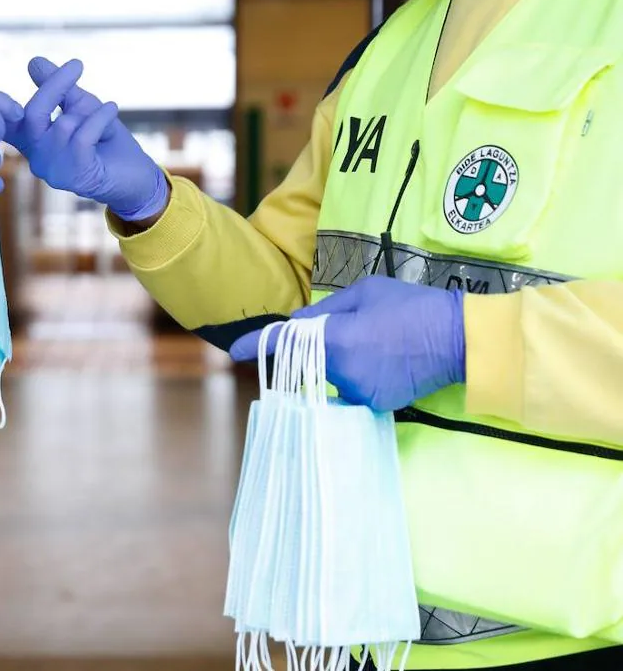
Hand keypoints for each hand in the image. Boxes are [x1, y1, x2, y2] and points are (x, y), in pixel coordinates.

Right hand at [10, 57, 167, 221]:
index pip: (7, 119)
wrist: (136, 175)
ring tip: (106, 112)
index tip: (33, 62)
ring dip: (90, 112)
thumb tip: (33, 61)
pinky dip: (100, 118)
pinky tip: (111, 110)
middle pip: (32, 114)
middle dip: (54, 85)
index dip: (6, 97)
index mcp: (33, 142)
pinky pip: (83, 136)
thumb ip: (57, 87)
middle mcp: (36, 158)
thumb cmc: (106, 142)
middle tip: (77, 65)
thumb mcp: (80, 107)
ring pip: (64, 125)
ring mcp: (53, 170)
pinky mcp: (74, 176)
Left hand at [229, 277, 465, 411]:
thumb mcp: (366, 292)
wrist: (460, 339)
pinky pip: (352, 387)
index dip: (259, 346)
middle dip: (318, 346)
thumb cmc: (412, 306)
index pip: (286, 343)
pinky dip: (359, 374)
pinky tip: (385, 359)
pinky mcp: (376, 404)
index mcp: (336, 339)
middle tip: (358, 328)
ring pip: (332, 375)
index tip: (236, 351)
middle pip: (311, 359)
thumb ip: (326, 310)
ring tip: (378, 341)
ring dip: (341, 360)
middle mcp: (342, 371)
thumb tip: (298, 326)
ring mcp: (359, 392)